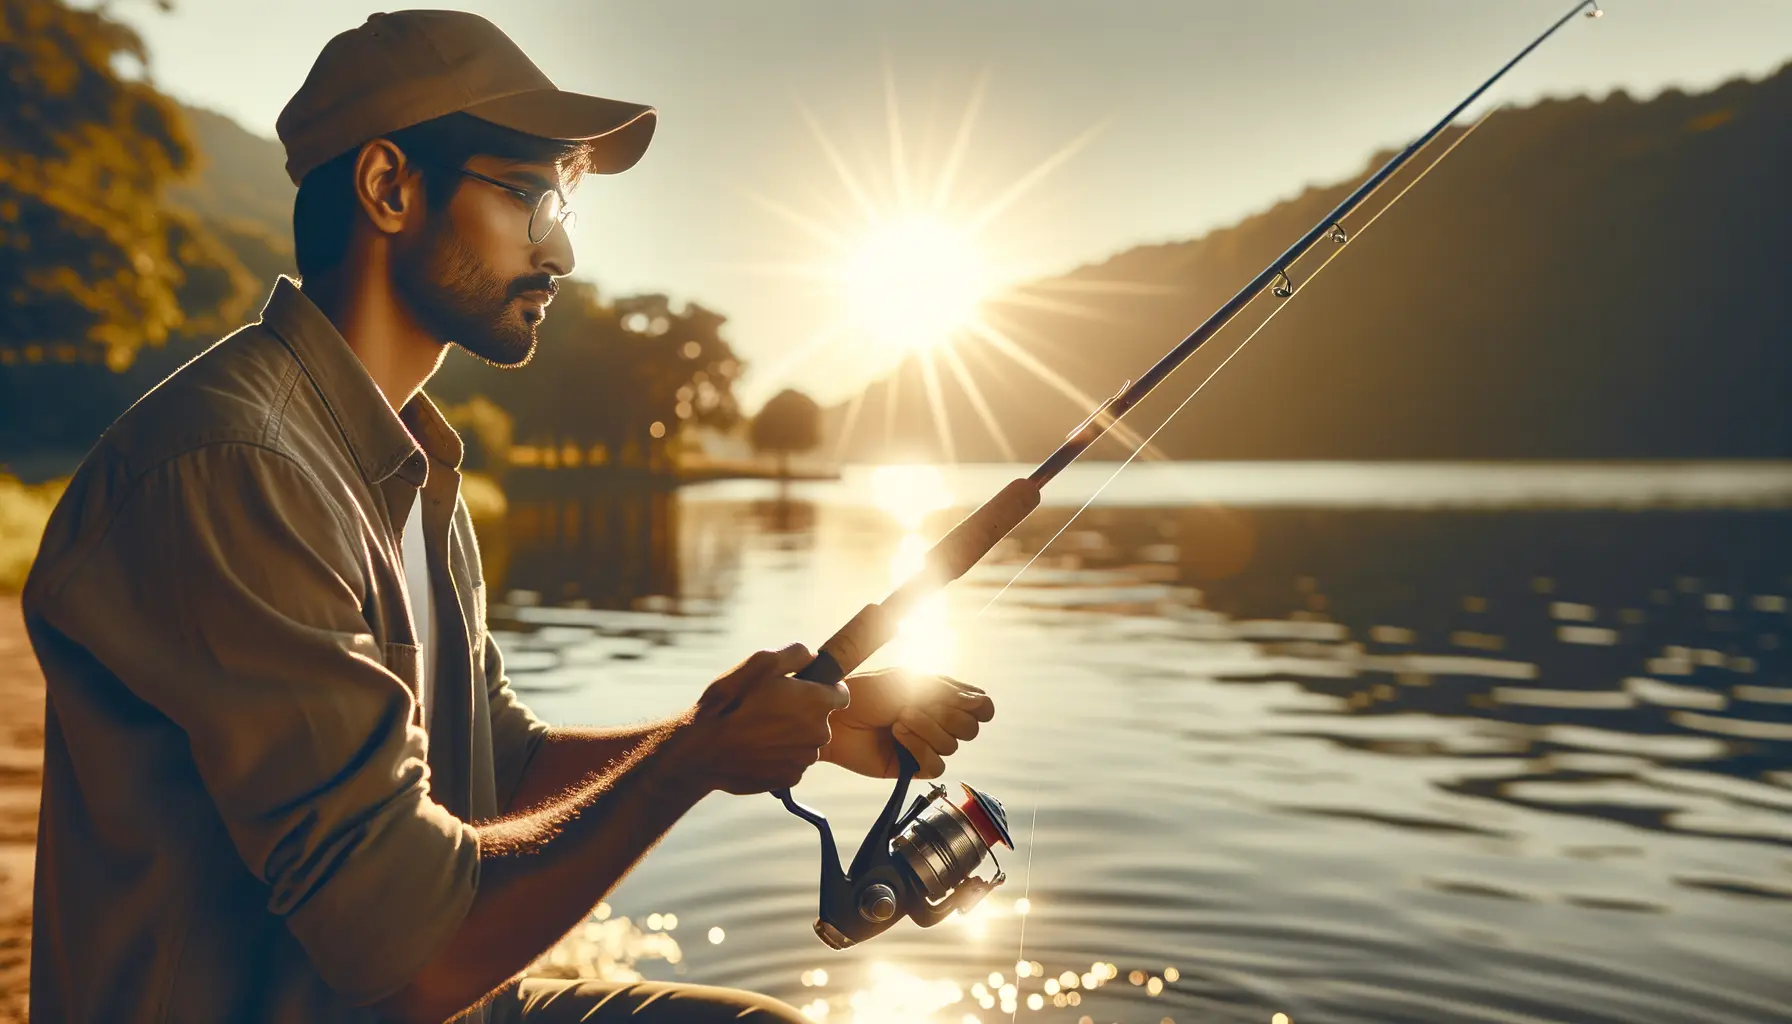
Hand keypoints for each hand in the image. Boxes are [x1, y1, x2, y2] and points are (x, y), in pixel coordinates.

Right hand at [671, 644, 849, 794]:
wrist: (701, 750)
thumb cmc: (729, 701)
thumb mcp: (760, 661)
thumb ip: (796, 653)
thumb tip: (813, 656)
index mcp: (816, 702)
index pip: (841, 694)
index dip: (824, 689)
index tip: (803, 688)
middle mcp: (819, 733)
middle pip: (821, 719)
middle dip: (804, 712)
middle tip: (771, 708)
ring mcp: (804, 759)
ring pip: (806, 742)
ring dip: (791, 735)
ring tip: (759, 729)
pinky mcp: (789, 778)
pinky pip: (792, 762)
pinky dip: (780, 756)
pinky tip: (756, 748)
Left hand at [820, 668, 994, 779]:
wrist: (837, 716)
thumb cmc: (869, 693)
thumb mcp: (910, 682)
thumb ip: (948, 692)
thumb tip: (983, 704)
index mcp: (942, 697)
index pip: (980, 707)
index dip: (979, 707)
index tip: (963, 701)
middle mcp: (938, 721)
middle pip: (970, 728)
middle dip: (946, 716)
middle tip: (917, 706)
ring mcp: (927, 745)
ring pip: (952, 746)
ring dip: (926, 728)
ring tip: (898, 719)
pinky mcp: (913, 767)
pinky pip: (936, 765)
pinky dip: (919, 749)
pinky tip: (898, 737)